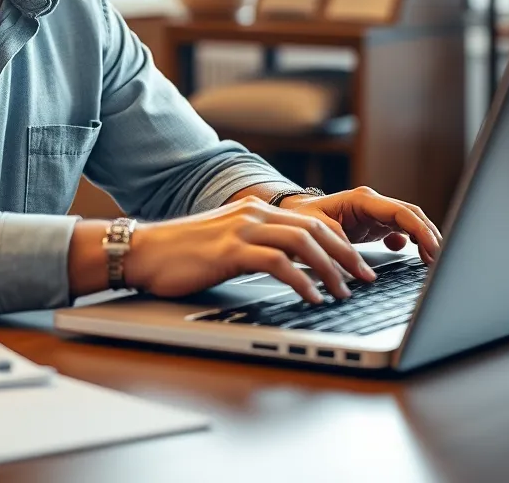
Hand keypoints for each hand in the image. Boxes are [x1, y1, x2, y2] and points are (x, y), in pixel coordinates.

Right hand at [121, 196, 377, 304]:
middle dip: (346, 254)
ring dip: (330, 270)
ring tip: (344, 292)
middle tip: (365, 277)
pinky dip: (301, 281)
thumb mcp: (225, 243)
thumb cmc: (180, 254)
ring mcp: (242, 229)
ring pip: (302, 243)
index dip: (339, 240)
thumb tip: (288, 267)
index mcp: (254, 209)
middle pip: (314, 228)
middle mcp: (252, 213)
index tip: (357, 262)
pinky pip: (278, 264)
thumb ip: (254, 246)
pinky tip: (312, 298)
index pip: (310, 219)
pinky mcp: (231, 250)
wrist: (142, 251)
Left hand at [278, 186, 441, 265]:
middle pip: (412, 216)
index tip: (433, 251)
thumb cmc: (302, 218)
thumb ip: (339, 243)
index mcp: (362, 199)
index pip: (401, 212)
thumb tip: (361, 268)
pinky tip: (411, 253)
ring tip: (432, 260)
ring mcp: (376, 213)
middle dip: (429, 236)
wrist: (292, 214)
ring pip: (410, 222)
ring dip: (424, 239)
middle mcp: (373, 203)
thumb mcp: (316, 228)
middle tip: (440, 261)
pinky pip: (401, 230)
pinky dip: (412, 241)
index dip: (420, 231)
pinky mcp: (375, 224)